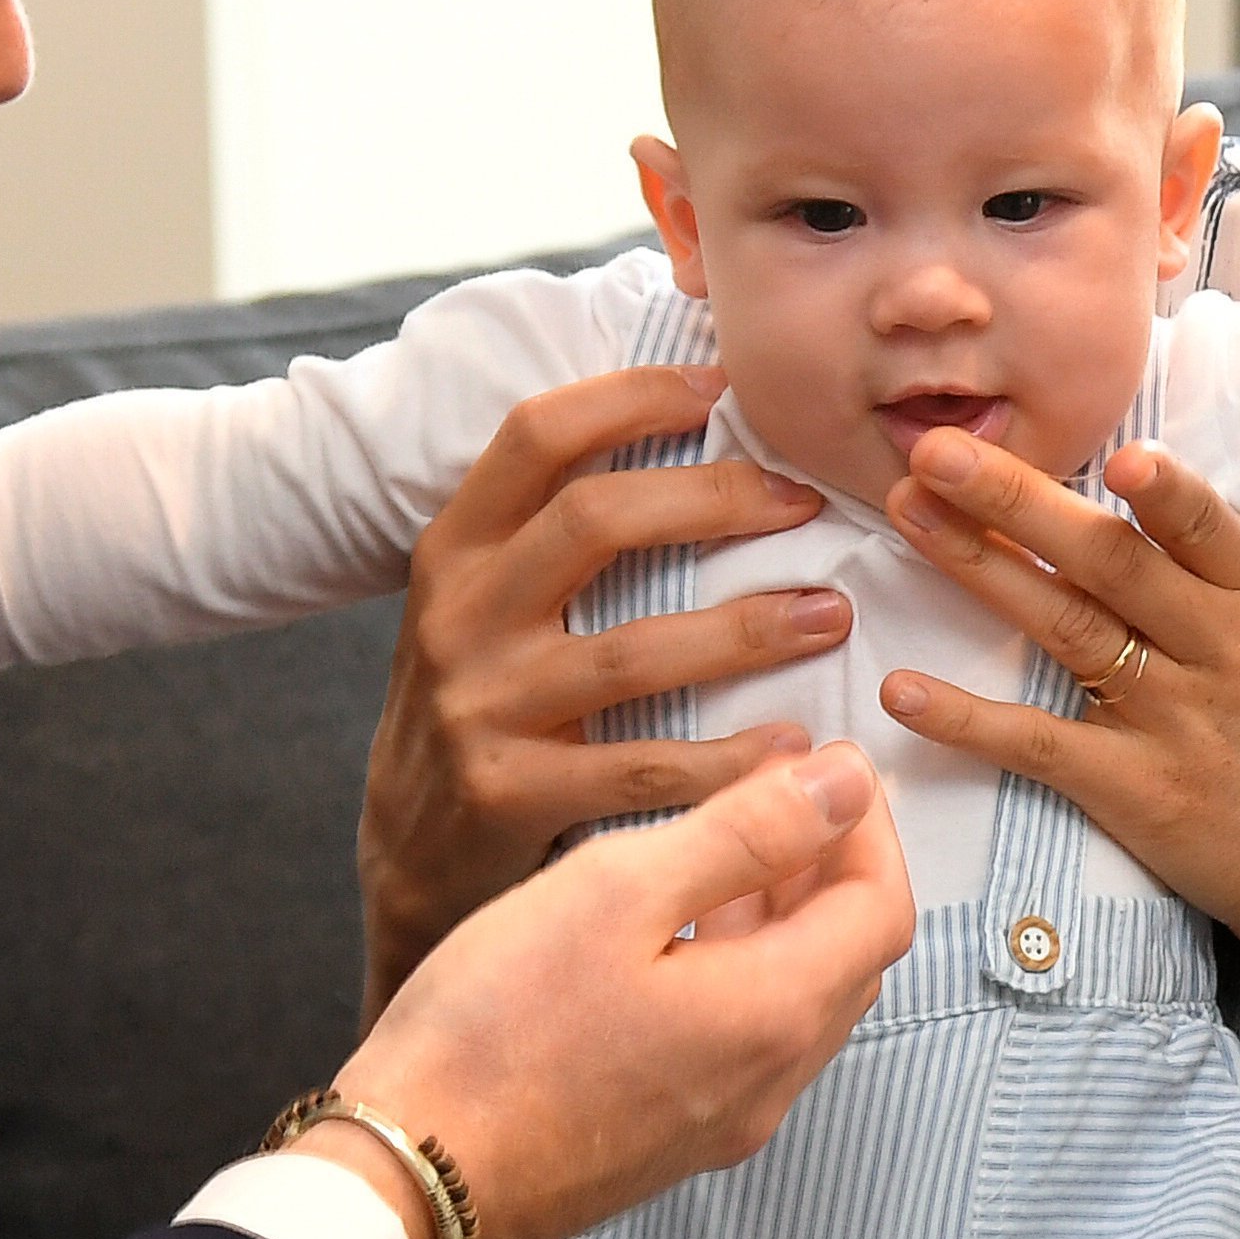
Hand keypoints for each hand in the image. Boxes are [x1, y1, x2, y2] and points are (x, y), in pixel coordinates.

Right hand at [323, 740, 914, 1238]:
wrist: (411, 1176)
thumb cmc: (498, 1026)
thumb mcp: (619, 890)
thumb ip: (745, 832)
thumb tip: (846, 782)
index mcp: (774, 1015)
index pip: (882, 908)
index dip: (869, 827)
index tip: (827, 764)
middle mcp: (770, 1083)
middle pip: (851, 959)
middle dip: (835, 866)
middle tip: (784, 791)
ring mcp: (722, 1123)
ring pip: (797, 1001)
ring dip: (787, 917)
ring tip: (729, 843)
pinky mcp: (670, 1139)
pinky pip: (744, 1040)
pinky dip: (741, 967)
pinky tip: (674, 929)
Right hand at [358, 364, 852, 1011]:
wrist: (408, 850)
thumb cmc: (483, 701)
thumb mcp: (485, 601)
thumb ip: (553, 530)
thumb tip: (688, 422)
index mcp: (455, 546)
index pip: (537, 434)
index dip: (631, 396)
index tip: (721, 389)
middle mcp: (458, 614)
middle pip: (595, 519)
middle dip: (716, 498)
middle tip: (805, 502)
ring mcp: (480, 706)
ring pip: (632, 650)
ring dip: (748, 630)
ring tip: (831, 616)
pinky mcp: (510, 793)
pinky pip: (642, 767)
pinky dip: (729, 759)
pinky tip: (792, 744)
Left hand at [873, 429, 1239, 951]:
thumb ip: (1212, 555)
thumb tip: (1123, 467)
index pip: (1205, 528)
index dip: (1164, 491)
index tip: (1113, 453)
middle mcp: (1218, 646)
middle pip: (1108, 562)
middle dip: (1017, 499)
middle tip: (936, 450)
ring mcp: (1174, 719)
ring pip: (1065, 628)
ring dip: (978, 566)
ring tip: (908, 515)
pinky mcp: (1136, 789)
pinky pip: (1039, 746)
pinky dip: (966, 719)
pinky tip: (902, 691)